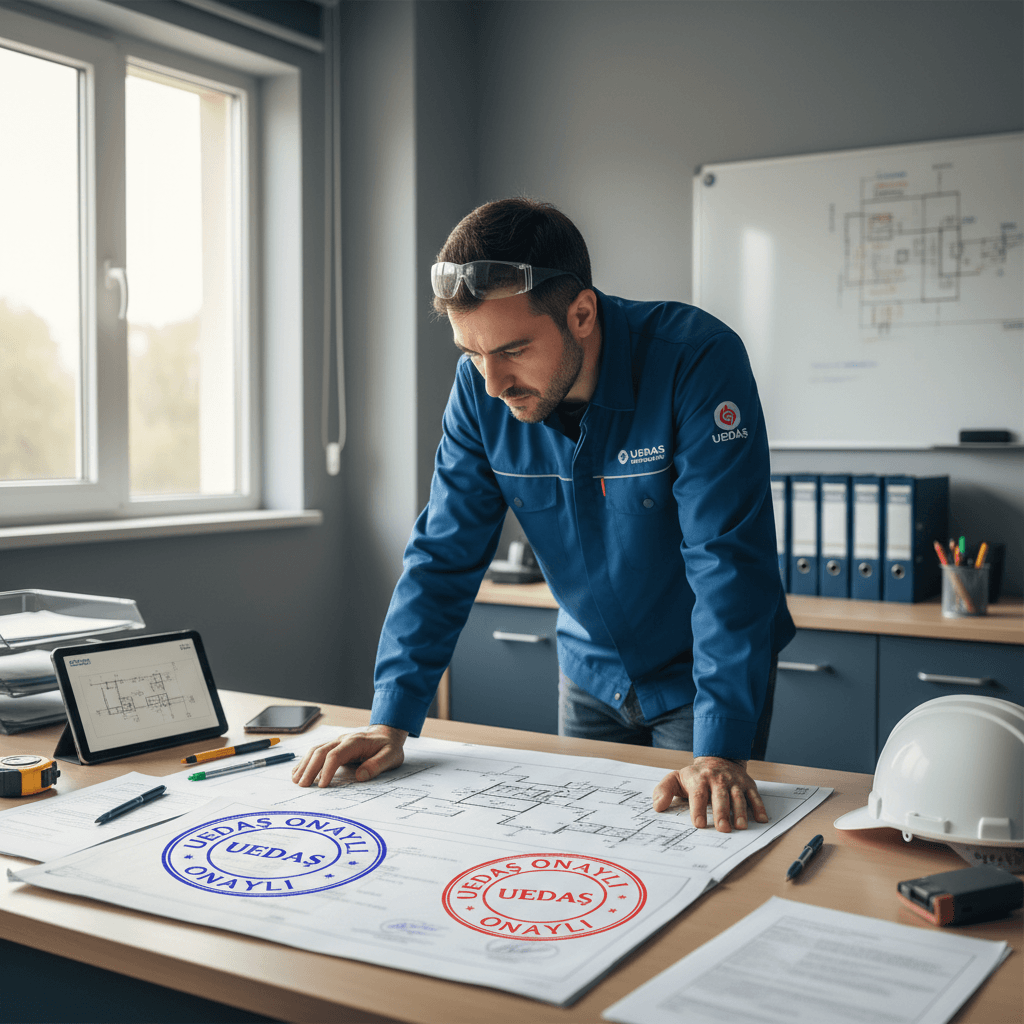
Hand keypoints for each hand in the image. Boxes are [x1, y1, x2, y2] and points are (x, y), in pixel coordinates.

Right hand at [291, 725, 407, 787]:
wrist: (387, 733)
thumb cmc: (388, 746)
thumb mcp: (391, 756)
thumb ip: (377, 765)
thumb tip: (360, 776)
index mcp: (356, 742)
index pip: (336, 755)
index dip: (327, 770)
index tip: (322, 786)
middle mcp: (343, 740)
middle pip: (320, 752)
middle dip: (310, 769)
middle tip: (302, 786)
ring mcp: (337, 742)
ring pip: (315, 750)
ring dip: (304, 764)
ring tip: (296, 780)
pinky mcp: (334, 746)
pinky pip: (316, 751)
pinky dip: (305, 761)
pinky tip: (298, 771)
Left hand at [651, 756, 768, 832]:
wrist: (717, 759)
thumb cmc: (695, 776)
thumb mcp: (675, 779)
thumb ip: (663, 791)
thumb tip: (657, 806)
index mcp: (699, 779)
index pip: (698, 794)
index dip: (698, 809)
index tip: (698, 824)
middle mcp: (718, 779)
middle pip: (720, 797)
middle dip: (721, 813)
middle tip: (722, 829)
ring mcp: (734, 781)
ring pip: (738, 797)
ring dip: (740, 812)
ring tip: (740, 827)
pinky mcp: (747, 784)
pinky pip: (754, 796)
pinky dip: (759, 807)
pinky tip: (761, 819)